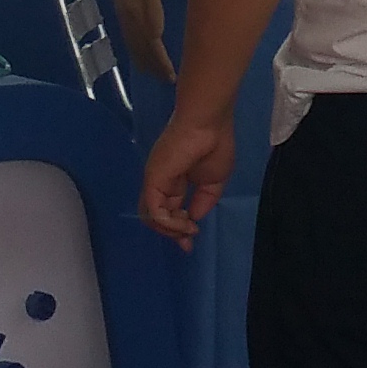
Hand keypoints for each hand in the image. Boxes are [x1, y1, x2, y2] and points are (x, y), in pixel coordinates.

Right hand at [110, 0, 173, 85]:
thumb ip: (154, 11)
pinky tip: (143, 59)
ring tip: (157, 74)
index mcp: (135, 15)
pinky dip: (138, 55)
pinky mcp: (123, 18)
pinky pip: (130, 42)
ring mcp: (124, 20)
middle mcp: (128, 21)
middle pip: (141, 50)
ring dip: (145, 64)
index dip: (160, 61)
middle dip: (154, 67)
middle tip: (168, 80)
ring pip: (134, 48)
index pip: (150, 45)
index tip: (172, 74)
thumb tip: (156, 35)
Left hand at [139, 102, 232, 244]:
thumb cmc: (214, 146)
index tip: (190, 241)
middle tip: (188, 242)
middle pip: (156, 217)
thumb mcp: (214, 182)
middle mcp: (161, 183)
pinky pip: (155, 212)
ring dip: (171, 231)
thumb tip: (194, 218)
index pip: (168, 210)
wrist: (208, 125)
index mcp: (175, 181)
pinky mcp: (153, 181)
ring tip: (189, 229)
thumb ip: (204, 201)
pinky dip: (169, 224)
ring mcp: (155, 182)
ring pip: (151, 218)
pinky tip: (186, 222)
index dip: (178, 229)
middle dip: (173, 234)